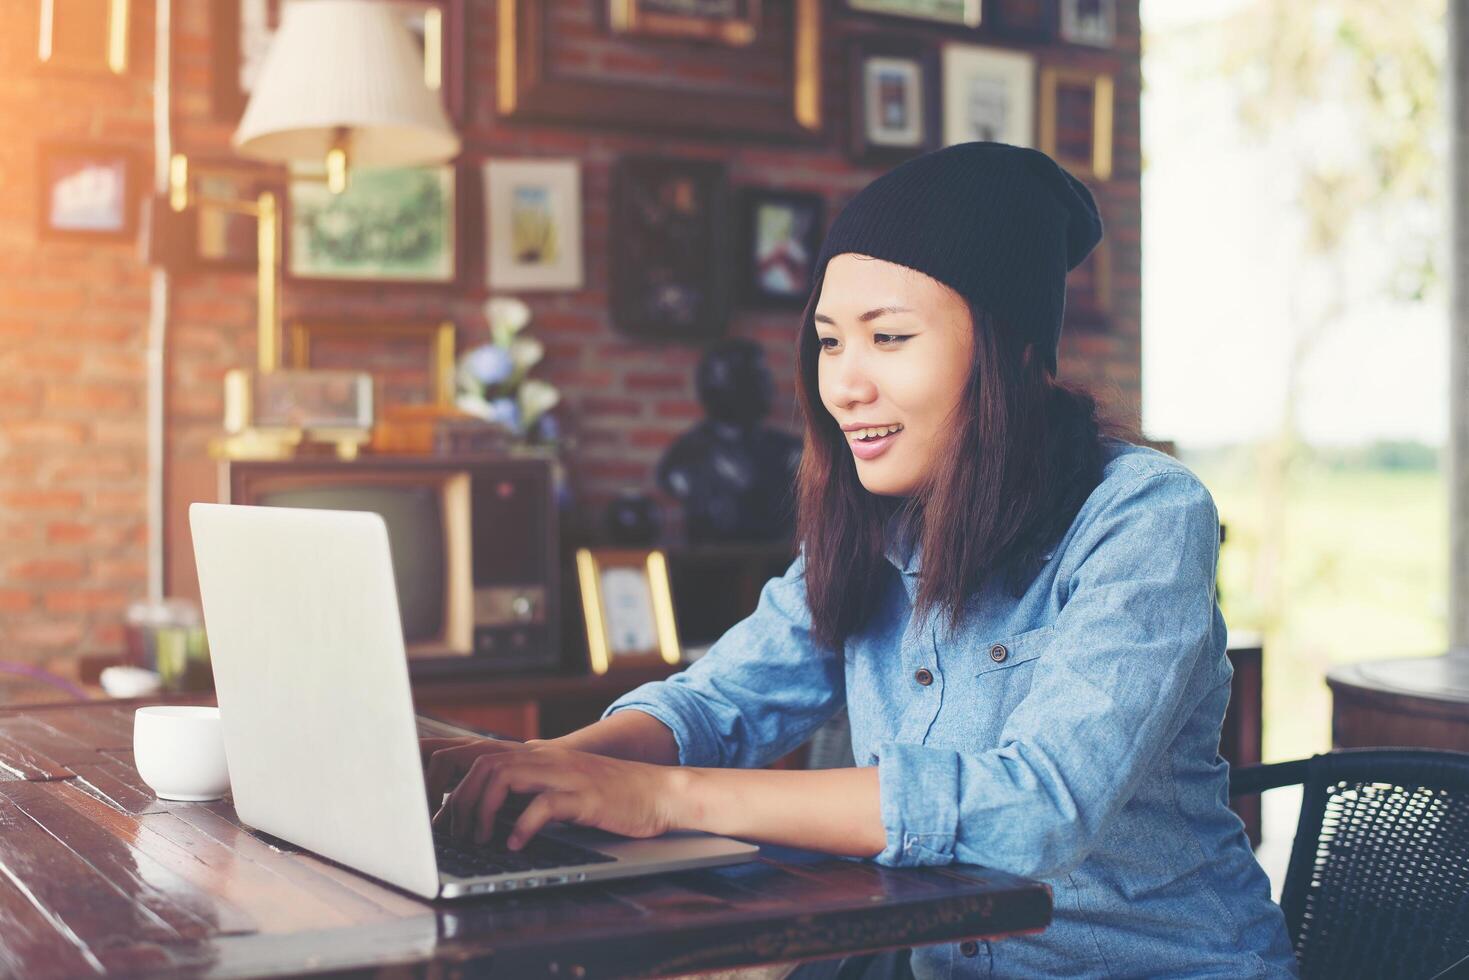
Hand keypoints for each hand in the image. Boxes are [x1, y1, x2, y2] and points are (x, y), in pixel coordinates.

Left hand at [422, 737, 686, 848]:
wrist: (661, 792)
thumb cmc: (611, 796)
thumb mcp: (563, 787)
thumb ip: (529, 791)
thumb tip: (484, 812)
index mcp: (539, 756)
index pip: (479, 752)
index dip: (448, 775)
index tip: (433, 810)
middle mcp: (548, 758)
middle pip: (483, 763)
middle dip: (460, 799)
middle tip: (455, 834)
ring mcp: (566, 774)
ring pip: (505, 776)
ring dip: (483, 810)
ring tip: (480, 839)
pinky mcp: (585, 796)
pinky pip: (544, 806)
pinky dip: (523, 827)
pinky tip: (516, 846)